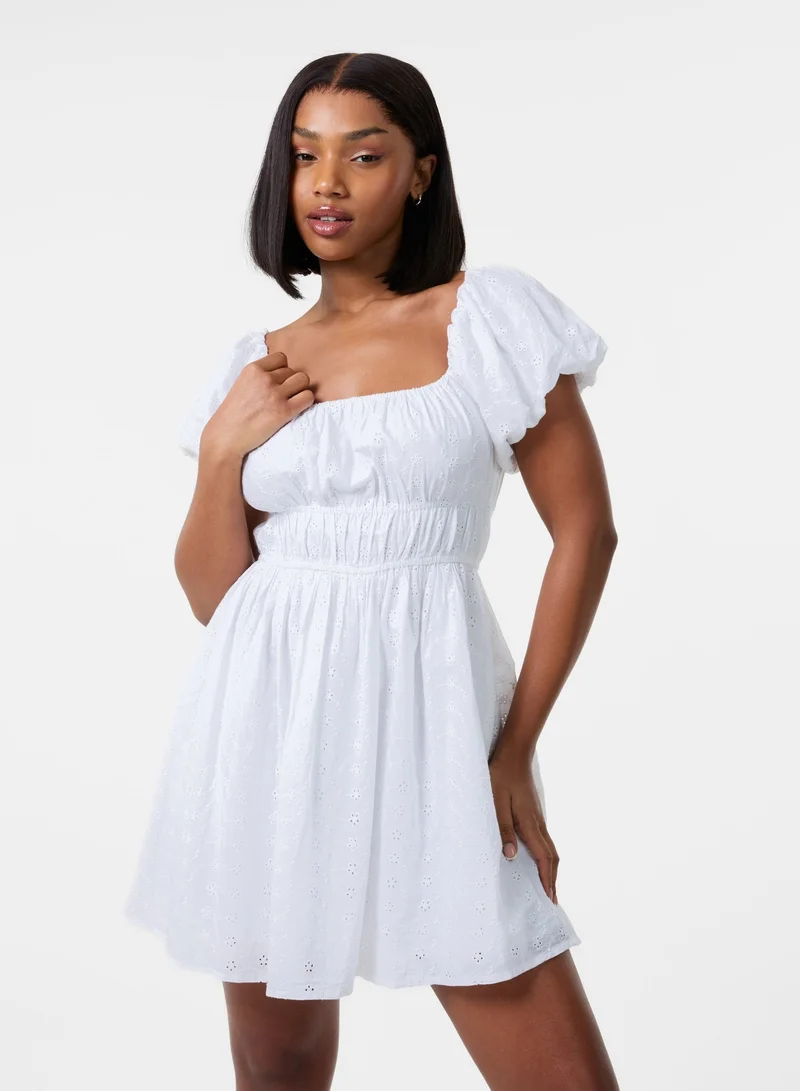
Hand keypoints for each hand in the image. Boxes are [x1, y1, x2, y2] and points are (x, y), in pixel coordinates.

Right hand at [200, 340, 315, 458]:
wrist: (226, 437)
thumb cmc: (233, 414)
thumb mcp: (242, 384)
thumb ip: (259, 375)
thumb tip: (282, 372)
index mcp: (252, 369)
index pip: (281, 358)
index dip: (282, 370)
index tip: (277, 382)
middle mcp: (265, 379)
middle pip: (294, 371)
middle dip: (291, 382)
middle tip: (283, 396)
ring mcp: (275, 394)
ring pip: (303, 381)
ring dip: (300, 390)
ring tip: (290, 401)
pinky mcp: (284, 411)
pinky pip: (308, 397)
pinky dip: (305, 402)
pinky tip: (296, 408)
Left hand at [488, 748, 559, 903]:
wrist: (514, 753)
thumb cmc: (501, 776)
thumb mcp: (495, 802)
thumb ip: (503, 829)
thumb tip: (510, 856)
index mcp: (529, 824)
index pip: (544, 859)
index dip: (547, 880)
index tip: (550, 900)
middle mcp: (538, 823)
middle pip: (552, 857)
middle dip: (553, 880)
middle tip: (552, 901)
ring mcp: (537, 818)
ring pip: (550, 849)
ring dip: (550, 869)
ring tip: (548, 886)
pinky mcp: (533, 813)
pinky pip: (544, 841)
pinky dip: (545, 856)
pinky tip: (538, 860)